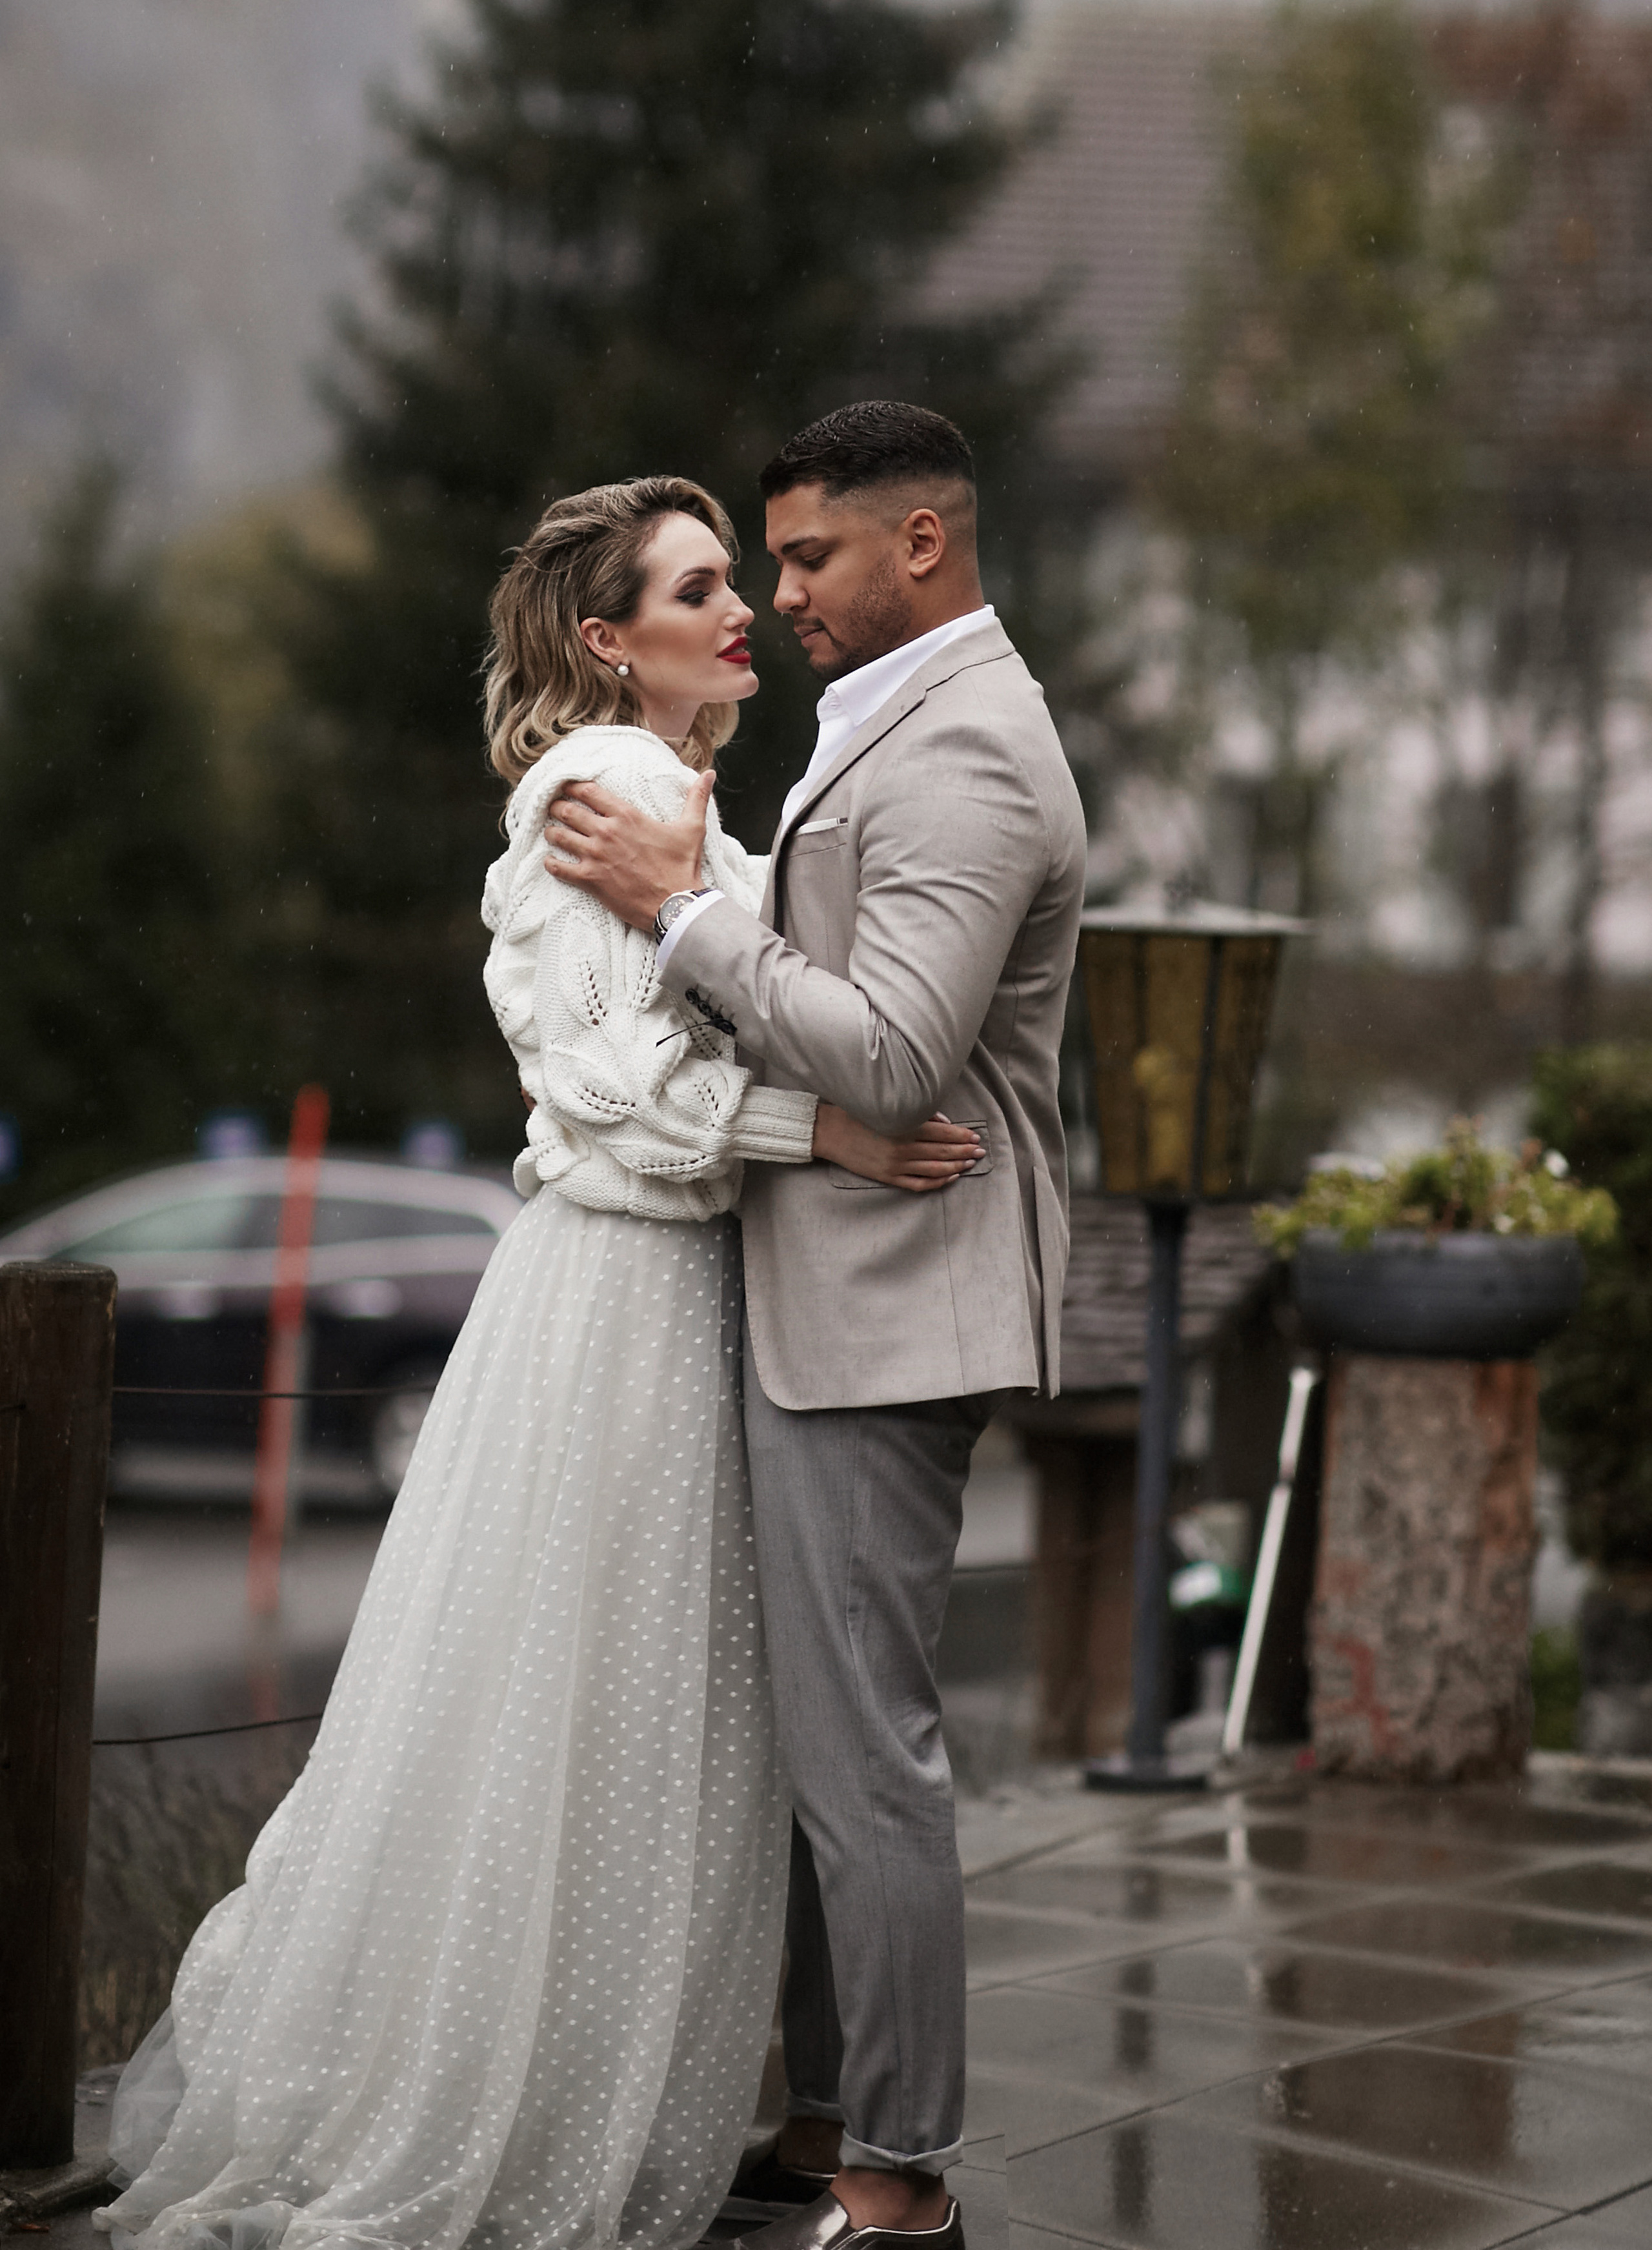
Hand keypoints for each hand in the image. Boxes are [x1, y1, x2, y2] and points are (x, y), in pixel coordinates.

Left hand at [543, 773, 712, 931]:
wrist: (676, 904)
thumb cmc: (683, 866)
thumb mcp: (692, 828)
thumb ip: (697, 797)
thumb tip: (710, 774)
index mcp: (626, 815)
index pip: (588, 791)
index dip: (573, 787)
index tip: (566, 787)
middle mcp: (606, 832)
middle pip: (567, 810)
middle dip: (557, 807)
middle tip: (554, 809)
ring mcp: (595, 856)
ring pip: (558, 836)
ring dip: (552, 833)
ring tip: (552, 834)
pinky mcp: (590, 880)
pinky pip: (559, 868)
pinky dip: (551, 864)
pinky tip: (551, 862)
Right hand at [812, 1105, 981, 1192]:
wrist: (830, 1132)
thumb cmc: (858, 1114)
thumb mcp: (888, 1108)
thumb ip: (918, 1114)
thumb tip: (945, 1122)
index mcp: (904, 1128)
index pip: (942, 1133)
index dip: (961, 1136)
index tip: (975, 1135)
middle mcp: (902, 1148)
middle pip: (943, 1152)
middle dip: (965, 1151)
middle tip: (980, 1151)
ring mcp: (896, 1165)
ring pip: (935, 1170)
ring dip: (956, 1166)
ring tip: (970, 1163)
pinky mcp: (888, 1177)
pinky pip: (919, 1184)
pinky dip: (937, 1182)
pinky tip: (950, 1177)